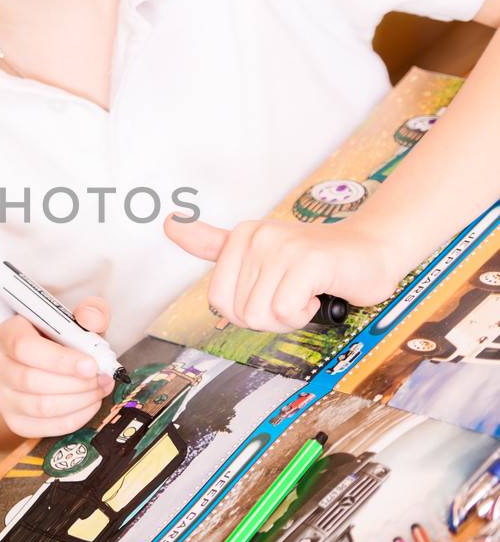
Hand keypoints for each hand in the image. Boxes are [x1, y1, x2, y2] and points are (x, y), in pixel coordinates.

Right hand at [0, 297, 115, 439]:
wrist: (39, 363)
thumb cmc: (58, 339)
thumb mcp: (74, 318)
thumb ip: (88, 312)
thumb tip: (93, 320)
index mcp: (6, 334)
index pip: (24, 348)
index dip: (60, 360)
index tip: (91, 365)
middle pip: (31, 381)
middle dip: (76, 383)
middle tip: (103, 378)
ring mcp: (1, 396)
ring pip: (40, 407)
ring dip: (79, 401)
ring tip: (100, 389)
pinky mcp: (13, 420)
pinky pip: (45, 428)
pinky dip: (74, 419)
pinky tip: (90, 405)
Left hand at [164, 214, 403, 331]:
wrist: (371, 252)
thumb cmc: (316, 261)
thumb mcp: (259, 251)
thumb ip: (213, 242)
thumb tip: (169, 223)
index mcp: (240, 235)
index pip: (219, 301)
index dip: (246, 312)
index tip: (270, 292)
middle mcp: (257, 236)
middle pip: (240, 314)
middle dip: (268, 317)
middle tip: (293, 294)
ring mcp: (282, 247)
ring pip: (261, 316)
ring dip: (289, 317)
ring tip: (306, 292)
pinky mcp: (308, 262)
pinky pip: (285, 312)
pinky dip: (305, 314)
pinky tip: (317, 293)